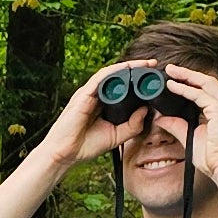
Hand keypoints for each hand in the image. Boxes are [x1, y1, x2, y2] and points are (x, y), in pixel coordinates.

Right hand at [38, 59, 158, 169]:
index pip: (121, 86)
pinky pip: (101, 77)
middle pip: (118, 76)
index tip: (153, 77)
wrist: (64, 154)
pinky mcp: (83, 95)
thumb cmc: (85, 146)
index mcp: (102, 104)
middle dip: (136, 68)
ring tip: (145, 64)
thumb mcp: (116, 136)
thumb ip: (132, 125)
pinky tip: (128, 68)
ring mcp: (89, 94)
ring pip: (111, 73)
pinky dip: (115, 71)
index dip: (137, 80)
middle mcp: (95, 96)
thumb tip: (146, 110)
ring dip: (129, 66)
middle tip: (153, 65)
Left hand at [163, 64, 217, 177]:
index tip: (174, 79)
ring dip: (186, 76)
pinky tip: (173, 86)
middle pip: (207, 81)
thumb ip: (177, 127)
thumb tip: (161, 118)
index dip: (191, 83)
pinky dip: (186, 89)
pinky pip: (200, 95)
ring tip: (170, 71)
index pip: (207, 91)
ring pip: (205, 83)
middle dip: (188, 73)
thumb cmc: (213, 159)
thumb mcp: (190, 139)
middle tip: (170, 68)